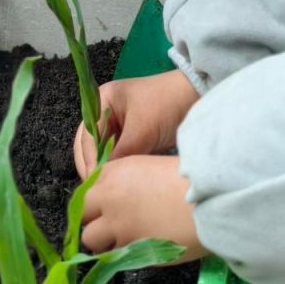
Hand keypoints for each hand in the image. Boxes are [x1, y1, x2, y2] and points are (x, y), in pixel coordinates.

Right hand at [74, 69, 199, 178]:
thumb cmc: (168, 105)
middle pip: (89, 143)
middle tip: (97, 187)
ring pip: (101, 151)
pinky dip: (116, 166)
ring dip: (104, 166)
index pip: (87, 134)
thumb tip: (104, 177)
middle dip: (91, 164)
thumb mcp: (143, 129)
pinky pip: (117, 154)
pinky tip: (118, 180)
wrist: (197, 96)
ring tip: (106, 187)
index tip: (94, 180)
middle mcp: (105, 112)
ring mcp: (118, 125)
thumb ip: (121, 153)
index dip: (88, 158)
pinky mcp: (131, 137)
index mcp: (103, 101)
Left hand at [78, 154, 206, 258]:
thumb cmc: (192, 179)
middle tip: (111, 226)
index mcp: (114, 172)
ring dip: (104, 241)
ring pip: (91, 240)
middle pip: (81, 214)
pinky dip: (123, 255)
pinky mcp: (130, 250)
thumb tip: (123, 199)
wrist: (210, 201)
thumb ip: (129, 183)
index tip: (107, 207)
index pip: (87, 189)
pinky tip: (143, 248)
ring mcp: (116, 226)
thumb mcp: (152, 168)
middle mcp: (108, 197)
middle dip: (92, 220)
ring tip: (126, 240)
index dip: (97, 200)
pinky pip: (114, 256)